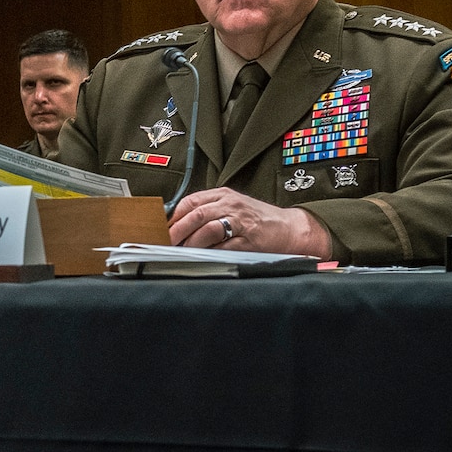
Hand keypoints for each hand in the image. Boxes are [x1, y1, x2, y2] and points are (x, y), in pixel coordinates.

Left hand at [168, 187, 332, 258]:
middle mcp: (231, 205)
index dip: (173, 215)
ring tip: (182, 251)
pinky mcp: (249, 240)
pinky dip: (211, 252)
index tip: (161, 227)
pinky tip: (203, 256)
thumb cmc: (256, 219)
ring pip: (209, 229)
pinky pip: (225, 246)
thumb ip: (207, 211)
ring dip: (191, 242)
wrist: (290, 228)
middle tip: (165, 242)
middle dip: (177, 230)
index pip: (191, 201)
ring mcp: (241, 222)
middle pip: (197, 214)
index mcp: (223, 195)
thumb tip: (176, 224)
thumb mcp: (231, 206)